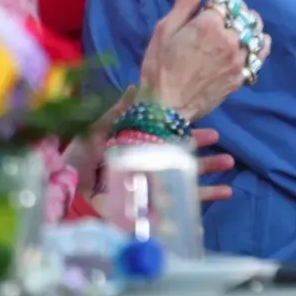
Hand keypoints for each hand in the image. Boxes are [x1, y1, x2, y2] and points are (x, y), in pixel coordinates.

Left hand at [64, 103, 239, 201]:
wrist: (66, 201)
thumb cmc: (75, 167)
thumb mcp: (94, 133)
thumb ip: (116, 113)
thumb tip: (134, 87)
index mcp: (131, 151)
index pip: (163, 137)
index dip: (181, 129)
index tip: (197, 119)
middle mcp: (143, 168)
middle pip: (177, 156)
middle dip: (199, 148)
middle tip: (218, 138)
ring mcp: (149, 189)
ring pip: (184, 177)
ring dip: (208, 169)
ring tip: (228, 162)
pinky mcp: (153, 209)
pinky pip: (182, 204)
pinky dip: (204, 197)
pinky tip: (225, 191)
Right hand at [138, 0, 269, 120]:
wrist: (166, 108)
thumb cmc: (159, 66)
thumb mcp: (166, 29)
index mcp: (209, 24)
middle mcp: (229, 39)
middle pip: (243, 13)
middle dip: (235, 7)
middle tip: (225, 9)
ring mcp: (238, 59)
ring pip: (255, 31)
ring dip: (249, 23)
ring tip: (239, 24)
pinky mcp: (241, 76)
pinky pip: (259, 54)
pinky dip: (259, 44)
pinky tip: (254, 42)